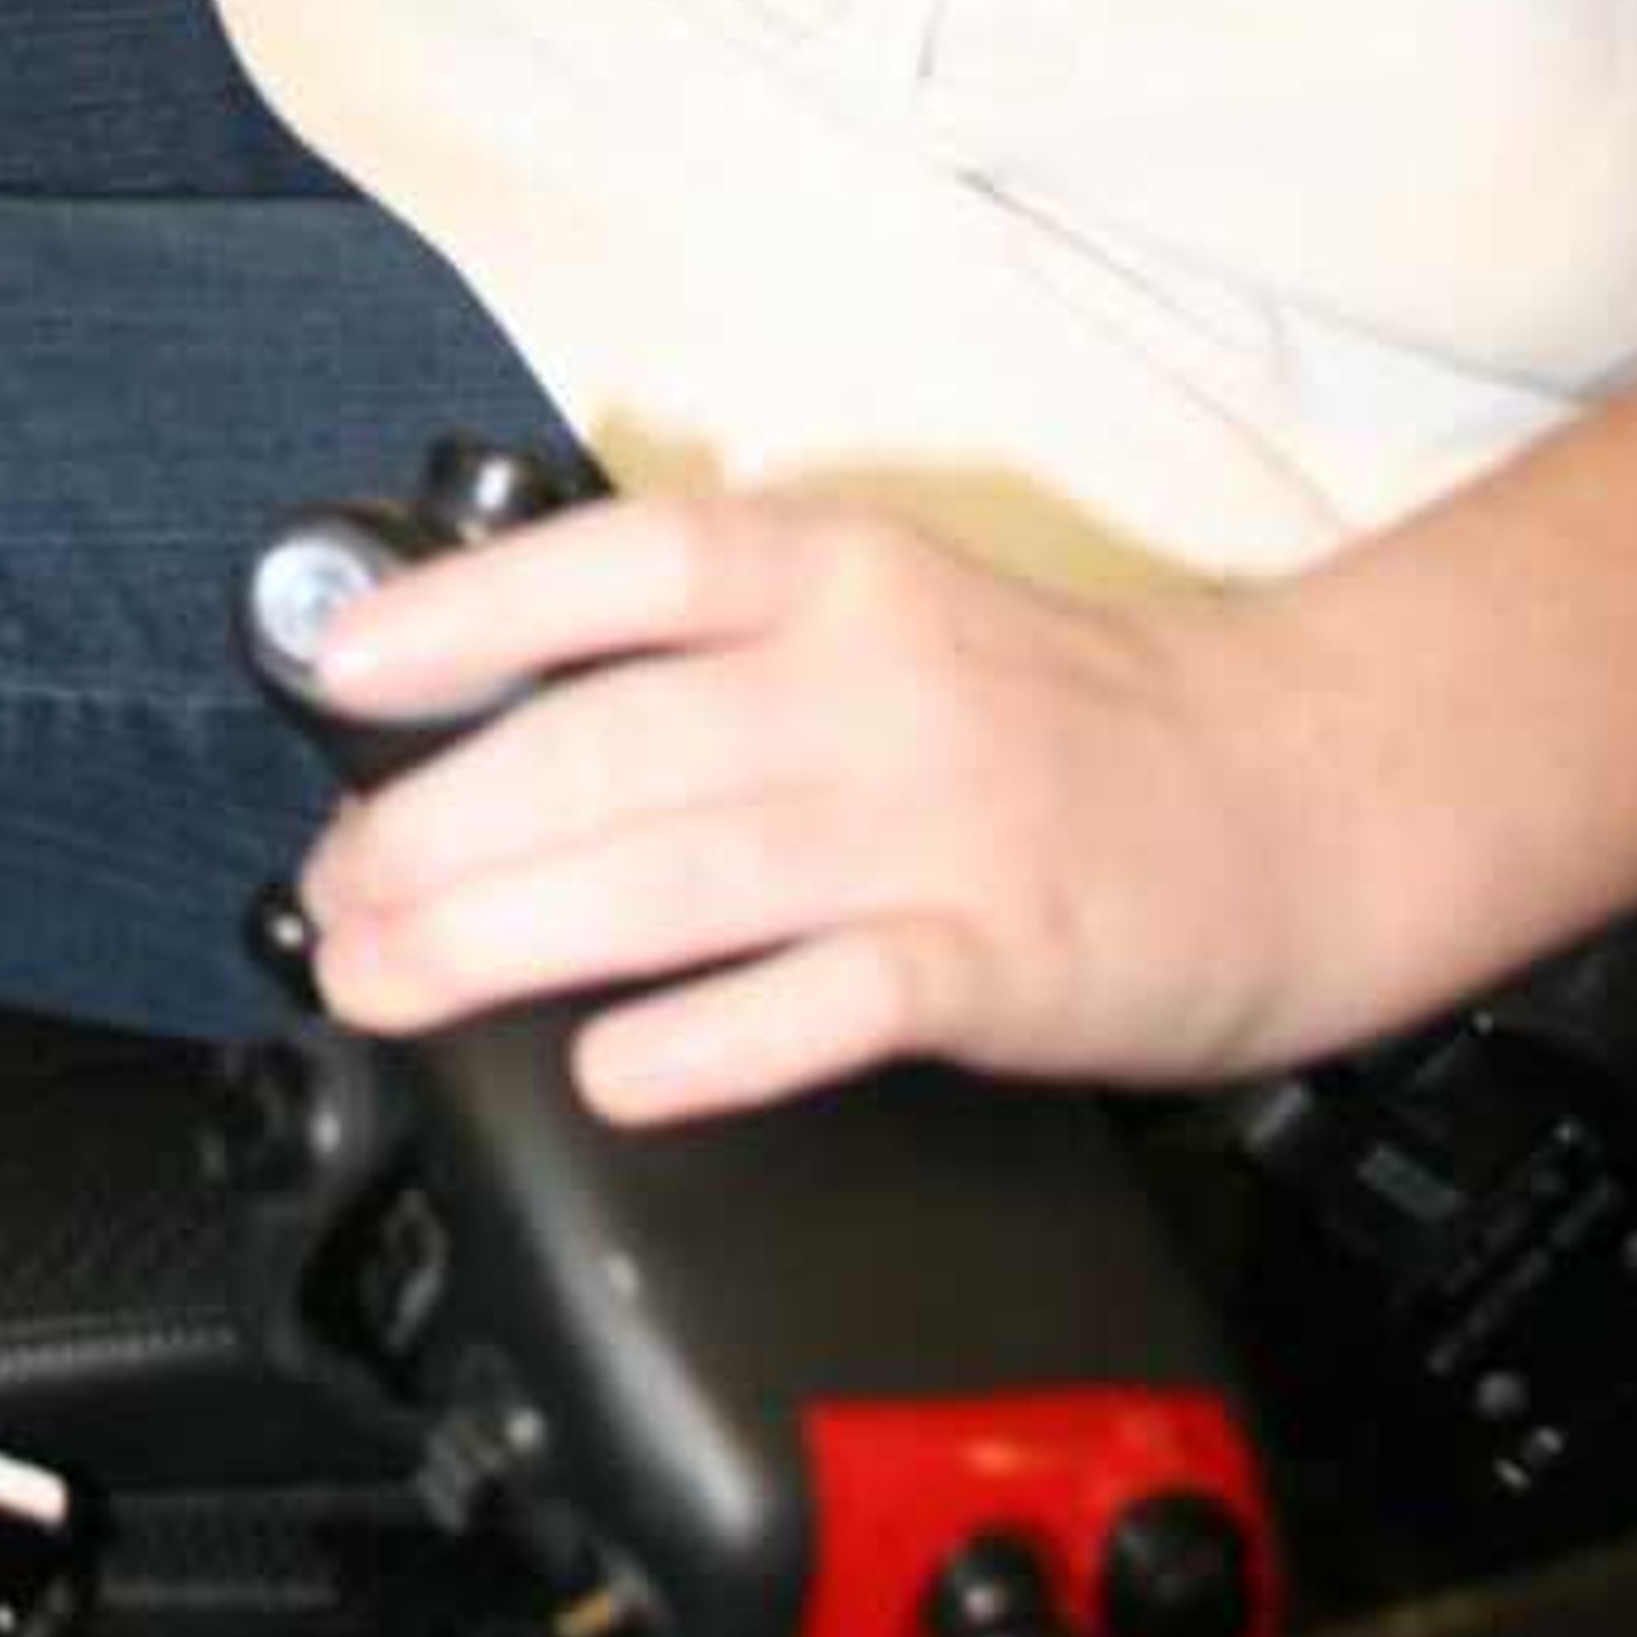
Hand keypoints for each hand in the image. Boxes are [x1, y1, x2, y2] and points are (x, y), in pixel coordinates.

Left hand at [291, 490, 1345, 1124]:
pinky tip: (615, 1071)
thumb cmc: (1052, 719)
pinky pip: (835, 996)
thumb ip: (707, 660)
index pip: (618, 565)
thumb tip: (483, 727)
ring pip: (683, 872)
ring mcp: (941, 818)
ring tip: (393, 977)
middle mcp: (872, 679)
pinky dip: (714, 1037)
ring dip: (509, 934)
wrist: (1299, 796)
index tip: (343, 671)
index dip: (466, 611)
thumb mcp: (877, 622)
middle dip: (438, 832)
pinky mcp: (1007, 954)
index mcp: (830, 574)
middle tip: (337, 901)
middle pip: (610, 746)